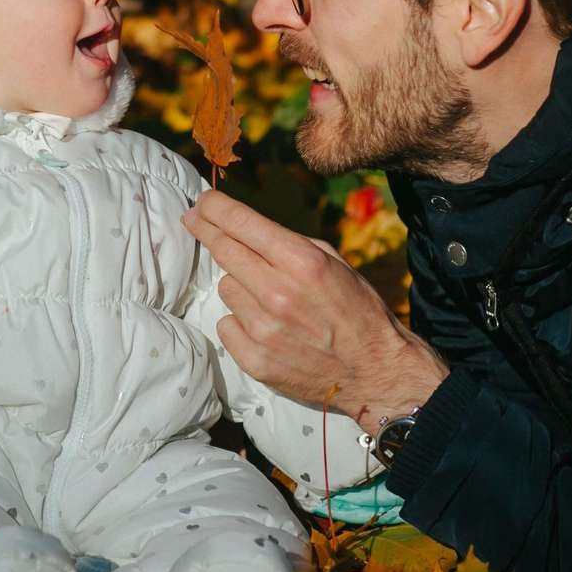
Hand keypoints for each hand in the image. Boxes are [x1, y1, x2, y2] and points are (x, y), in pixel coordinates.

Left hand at [181, 189, 447, 428]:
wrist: (374, 371)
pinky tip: (267, 327)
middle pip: (223, 250)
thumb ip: (289, 245)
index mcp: (302, 262)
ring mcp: (263, 329)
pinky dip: (240, 322)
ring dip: (239, 286)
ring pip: (225, 288)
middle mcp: (277, 292)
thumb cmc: (358, 310)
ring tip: (269, 298)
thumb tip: (244, 228)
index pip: (241, 223)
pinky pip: (227, 324)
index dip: (215, 207)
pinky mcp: (254, 359)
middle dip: (207, 230)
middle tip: (197, 221)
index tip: (202, 201)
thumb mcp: (334, 263)